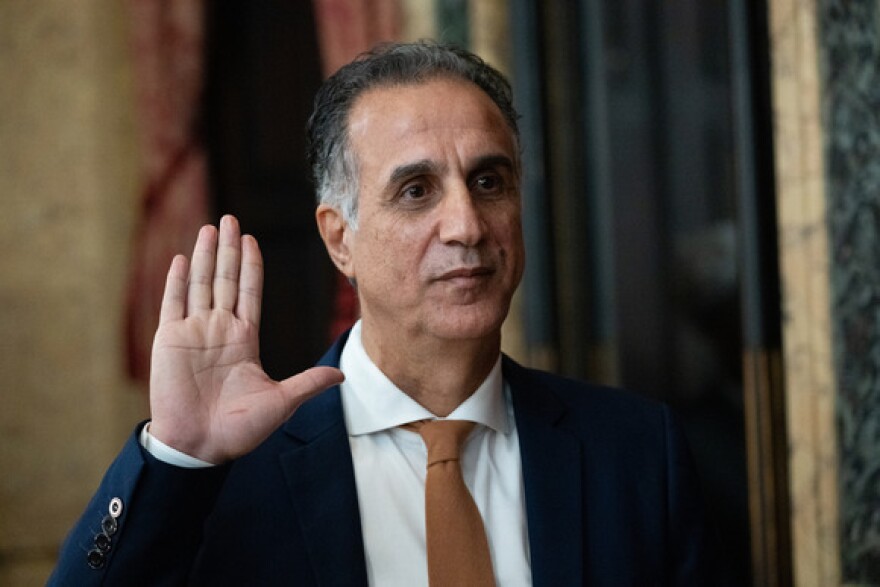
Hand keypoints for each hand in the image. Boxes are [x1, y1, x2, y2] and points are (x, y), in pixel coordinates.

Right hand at [148, 215, 343, 462]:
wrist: (199, 448)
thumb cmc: (238, 429)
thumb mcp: (281, 402)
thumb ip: (308, 383)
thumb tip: (343, 374)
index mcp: (244, 339)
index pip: (249, 292)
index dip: (250, 265)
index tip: (252, 240)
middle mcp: (218, 330)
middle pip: (224, 279)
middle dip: (227, 249)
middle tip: (231, 219)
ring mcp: (193, 333)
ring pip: (200, 284)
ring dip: (204, 255)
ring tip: (209, 228)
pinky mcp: (169, 341)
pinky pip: (172, 304)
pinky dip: (176, 280)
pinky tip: (181, 258)